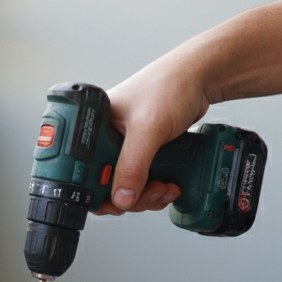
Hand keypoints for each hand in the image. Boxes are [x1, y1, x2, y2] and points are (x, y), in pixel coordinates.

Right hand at [97, 55, 213, 214]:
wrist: (199, 80)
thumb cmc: (168, 86)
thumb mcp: (147, 129)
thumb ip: (132, 166)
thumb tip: (121, 197)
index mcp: (93, 127)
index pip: (82, 171)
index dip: (97, 191)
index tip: (117, 201)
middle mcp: (105, 138)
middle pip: (104, 185)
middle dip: (128, 196)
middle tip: (145, 194)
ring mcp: (124, 147)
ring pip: (125, 186)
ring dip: (145, 195)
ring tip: (161, 188)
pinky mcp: (142, 153)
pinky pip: (141, 181)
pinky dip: (154, 189)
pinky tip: (166, 185)